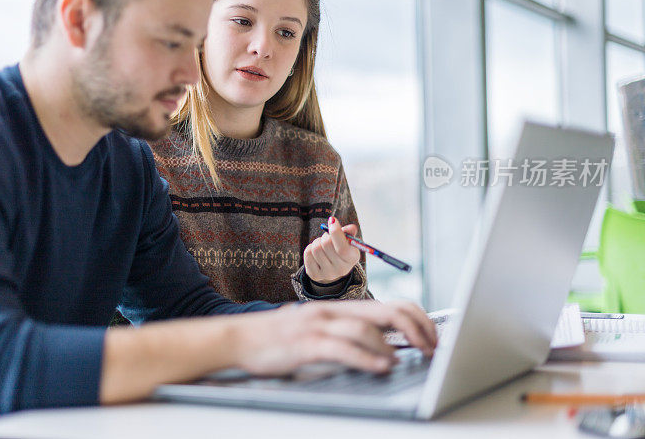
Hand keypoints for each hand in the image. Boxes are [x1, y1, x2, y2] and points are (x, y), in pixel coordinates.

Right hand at [232, 300, 436, 376]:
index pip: (391, 305)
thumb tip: (384, 346)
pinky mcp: (305, 343)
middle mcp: (333, 311)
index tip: (432, 339)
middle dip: (416, 330)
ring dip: (391, 347)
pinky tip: (381, 367)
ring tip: (406, 361)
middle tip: (431, 349)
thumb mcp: (318, 329)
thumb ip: (347, 332)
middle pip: (387, 311)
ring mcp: (318, 325)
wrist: (239, 337)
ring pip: (366, 328)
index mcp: (341, 308)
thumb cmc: (280, 337)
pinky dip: (366, 358)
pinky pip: (342, 348)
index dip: (418, 320)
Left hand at [304, 216, 360, 283]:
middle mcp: (341, 269)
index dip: (336, 232)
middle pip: (326, 245)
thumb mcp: (347, 241)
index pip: (342, 248)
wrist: (332, 268)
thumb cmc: (340, 249)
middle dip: (325, 236)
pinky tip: (316, 252)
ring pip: (316, 248)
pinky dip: (310, 247)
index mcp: (352, 259)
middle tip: (327, 237)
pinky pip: (308, 254)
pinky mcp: (315, 275)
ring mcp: (328, 274)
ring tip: (322, 244)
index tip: (332, 220)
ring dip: (317, 241)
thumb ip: (349, 233)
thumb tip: (351, 228)